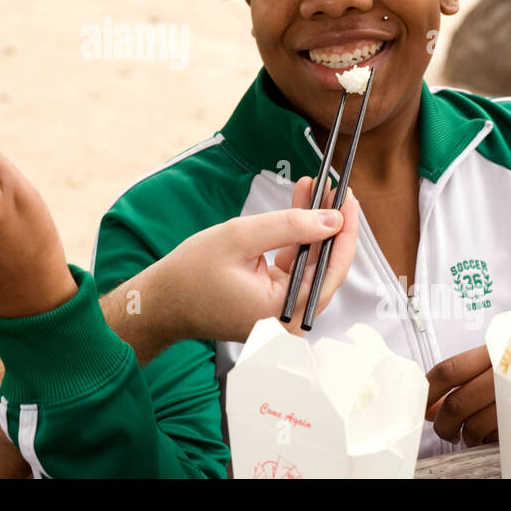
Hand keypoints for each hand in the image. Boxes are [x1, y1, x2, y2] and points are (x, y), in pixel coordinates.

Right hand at [142, 175, 356, 344]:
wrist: (163, 300)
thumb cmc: (192, 273)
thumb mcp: (240, 237)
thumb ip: (289, 226)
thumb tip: (332, 219)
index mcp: (282, 313)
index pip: (330, 271)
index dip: (344, 232)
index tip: (348, 199)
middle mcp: (288, 321)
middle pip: (325, 268)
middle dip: (331, 225)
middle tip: (335, 189)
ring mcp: (282, 314)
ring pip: (312, 265)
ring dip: (314, 227)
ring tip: (317, 190)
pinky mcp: (274, 304)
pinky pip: (296, 269)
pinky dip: (298, 240)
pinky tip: (299, 207)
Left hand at [425, 345, 498, 446]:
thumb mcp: (495, 364)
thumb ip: (462, 381)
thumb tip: (430, 409)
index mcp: (491, 352)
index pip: (448, 371)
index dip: (428, 392)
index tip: (420, 407)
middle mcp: (502, 373)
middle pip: (456, 404)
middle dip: (444, 424)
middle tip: (446, 430)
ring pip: (474, 426)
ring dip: (467, 436)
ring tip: (472, 434)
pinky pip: (495, 438)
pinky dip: (487, 441)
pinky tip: (491, 435)